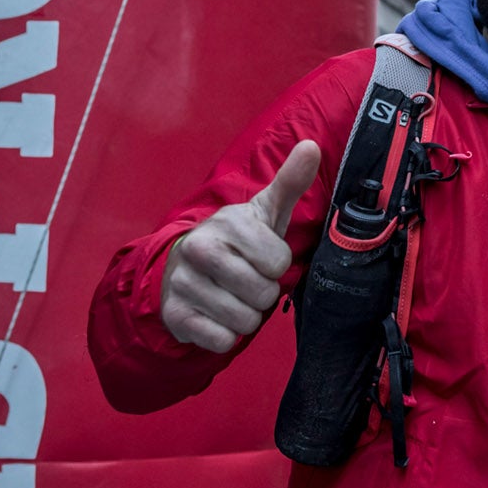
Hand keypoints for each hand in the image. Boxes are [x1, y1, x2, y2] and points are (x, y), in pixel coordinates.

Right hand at [160, 140, 322, 352]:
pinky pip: (222, 341)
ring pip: (245, 321)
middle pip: (263, 294)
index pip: (278, 262)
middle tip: (246, 279)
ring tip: (231, 296)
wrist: (183, 268)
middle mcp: (199, 250)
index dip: (275, 264)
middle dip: (262, 293)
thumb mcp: (264, 211)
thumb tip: (311, 146)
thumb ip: (289, 182)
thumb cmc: (237, 241)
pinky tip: (214, 314)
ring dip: (245, 316)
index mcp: (226, 224)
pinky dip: (225, 335)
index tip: (259, 255)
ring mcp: (184, 284)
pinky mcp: (175, 316)